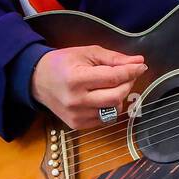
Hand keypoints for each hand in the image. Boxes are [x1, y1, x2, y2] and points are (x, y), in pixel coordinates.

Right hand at [30, 45, 147, 128]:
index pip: (113, 78)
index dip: (131, 71)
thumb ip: (114, 58)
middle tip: (128, 75)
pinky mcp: (77, 125)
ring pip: (113, 110)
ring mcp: (76, 116)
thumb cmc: (63, 63)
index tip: (141, 66)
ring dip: (119, 96)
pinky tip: (102, 97)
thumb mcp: (87, 53)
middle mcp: (76, 101)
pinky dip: (109, 107)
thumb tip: (139, 61)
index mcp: (77, 79)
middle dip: (128, 84)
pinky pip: (105, 119)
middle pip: (116, 97)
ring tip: (112, 85)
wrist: (37, 80)